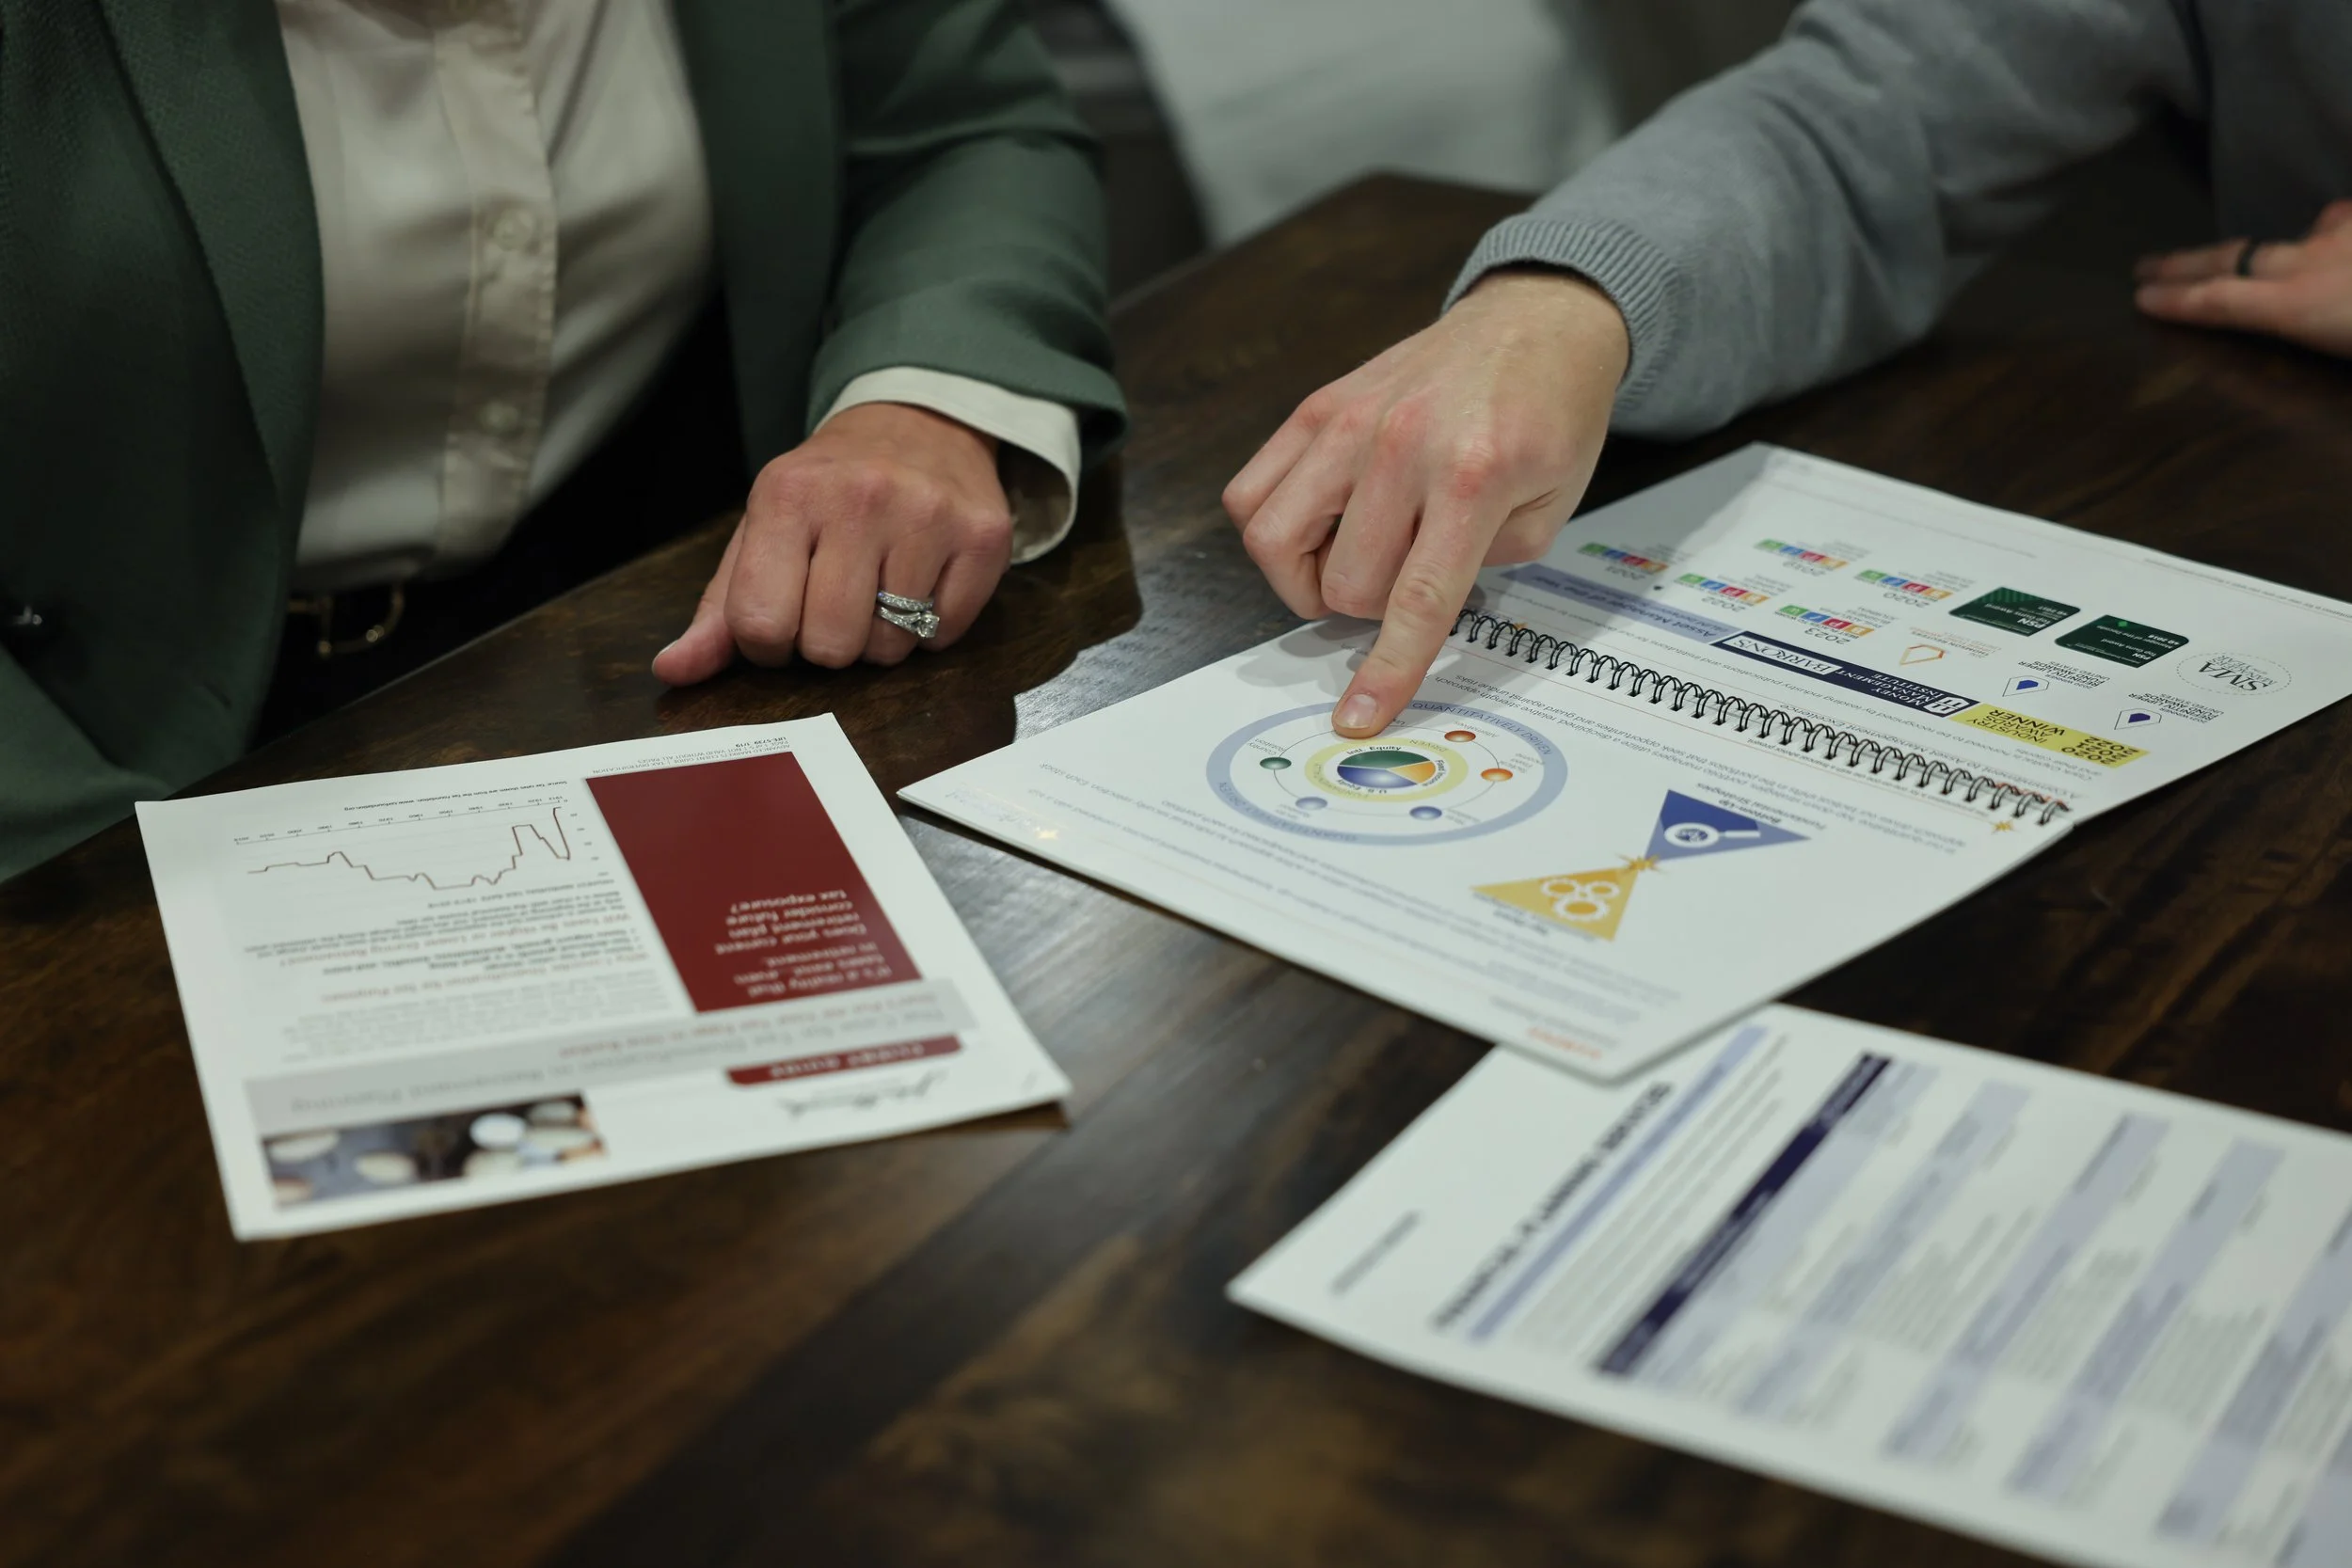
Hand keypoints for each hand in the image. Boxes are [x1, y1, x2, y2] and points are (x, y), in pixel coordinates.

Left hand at [652, 403, 1011, 684]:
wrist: (918, 424)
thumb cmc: (829, 492)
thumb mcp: (762, 532)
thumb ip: (718, 610)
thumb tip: (673, 670)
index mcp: (788, 494)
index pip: (760, 623)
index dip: (769, 642)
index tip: (784, 617)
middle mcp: (861, 498)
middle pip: (831, 646)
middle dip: (828, 643)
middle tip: (837, 602)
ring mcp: (929, 515)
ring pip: (890, 649)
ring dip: (881, 637)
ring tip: (882, 587)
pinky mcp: (983, 537)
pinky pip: (944, 635)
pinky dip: (930, 626)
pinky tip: (923, 581)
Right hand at [1221, 270, 1628, 737]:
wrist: (1535, 322)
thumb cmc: (1549, 415)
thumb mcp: (1549, 508)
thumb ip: (1481, 568)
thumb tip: (1409, 613)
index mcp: (1473, 475)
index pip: (1415, 599)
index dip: (1387, 668)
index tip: (1359, 715)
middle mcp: (1400, 445)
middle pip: (1345, 582)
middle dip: (1370, 607)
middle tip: (1401, 581)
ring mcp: (1348, 421)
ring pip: (1271, 538)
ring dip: (1307, 576)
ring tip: (1347, 561)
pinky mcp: (1316, 406)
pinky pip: (1251, 490)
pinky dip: (1273, 529)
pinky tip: (1319, 526)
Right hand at [2134, 200, 2351, 357]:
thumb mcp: (2341, 359)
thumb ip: (2308, 336)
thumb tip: (2290, 351)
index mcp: (2298, 304)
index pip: (2220, 300)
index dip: (2177, 299)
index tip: (2141, 297)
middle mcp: (2309, 261)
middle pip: (2234, 258)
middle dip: (2184, 264)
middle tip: (2147, 266)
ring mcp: (2343, 232)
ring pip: (2297, 233)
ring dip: (2267, 249)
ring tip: (2255, 258)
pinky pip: (2342, 219)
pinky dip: (2335, 229)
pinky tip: (2340, 234)